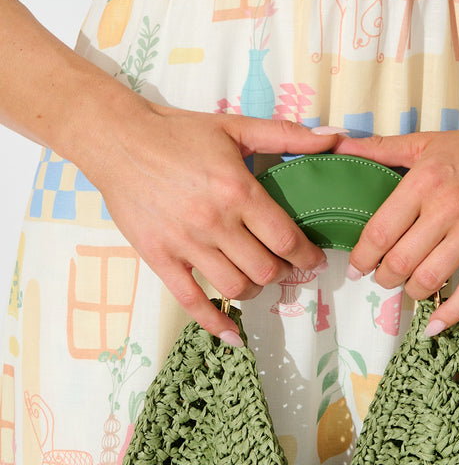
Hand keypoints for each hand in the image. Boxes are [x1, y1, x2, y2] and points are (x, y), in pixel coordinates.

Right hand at [84, 104, 339, 342]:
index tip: (313, 260)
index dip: (307, 256)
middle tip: (285, 267)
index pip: (286, 239)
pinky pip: (192, 302)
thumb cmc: (177, 132)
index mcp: (238, 190)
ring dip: (256, 290)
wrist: (117, 139)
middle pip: (266, 270)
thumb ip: (288, 135)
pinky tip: (233, 336)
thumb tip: (334, 138)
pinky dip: (216, 323)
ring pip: (236, 288)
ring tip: (257, 279)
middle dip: (283, 274)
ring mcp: (186, 243)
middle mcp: (215, 222)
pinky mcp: (160, 258)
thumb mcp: (235, 127)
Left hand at [336, 108, 458, 333]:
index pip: (380, 231)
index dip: (361, 258)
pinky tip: (434, 325)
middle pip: (400, 261)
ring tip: (410, 288)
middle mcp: (448, 207)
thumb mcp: (424, 143)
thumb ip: (379, 149)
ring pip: (430, 279)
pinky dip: (449, 314)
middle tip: (383, 279)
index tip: (356, 269)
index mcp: (423, 182)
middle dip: (384, 279)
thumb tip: (337, 147)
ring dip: (412, 293)